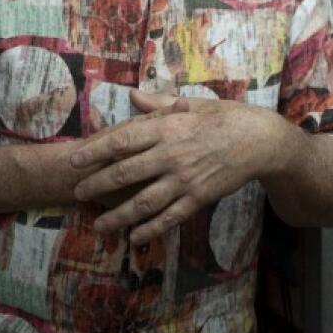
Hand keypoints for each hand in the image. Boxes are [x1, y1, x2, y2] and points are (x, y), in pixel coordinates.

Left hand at [69, 89, 294, 245]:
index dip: (95, 151)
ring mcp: (185, 179)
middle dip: (97, 185)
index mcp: (167, 128)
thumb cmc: (223, 117)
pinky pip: (170, 217)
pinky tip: (134, 237)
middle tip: (77, 193)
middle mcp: (171, 155)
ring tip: (98, 224)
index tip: (74, 159)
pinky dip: (150, 229)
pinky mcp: (198, 198)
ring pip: (144, 202)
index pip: (122, 140)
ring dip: (118, 216)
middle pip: (126, 173)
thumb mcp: (192, 104)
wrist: (258, 140)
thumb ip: (158, 105)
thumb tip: (132, 96)